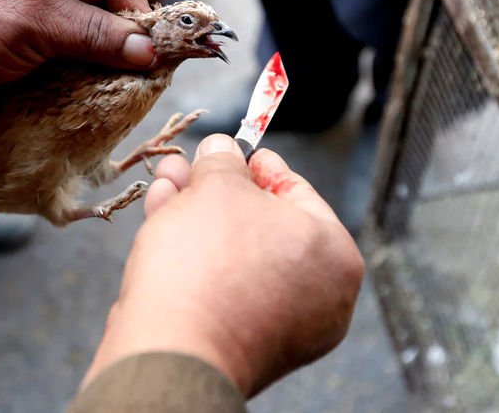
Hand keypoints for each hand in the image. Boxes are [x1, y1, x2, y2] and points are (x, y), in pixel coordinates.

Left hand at [0, 0, 152, 102]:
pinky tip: (91, 91)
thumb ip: (90, 33)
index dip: (134, 7)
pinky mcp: (29, 43)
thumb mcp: (30, 22)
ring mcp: (38, 11)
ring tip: (116, 87)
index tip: (148, 47)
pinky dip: (82, 74)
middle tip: (137, 73)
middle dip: (122, 39)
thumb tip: (147, 51)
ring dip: (103, 62)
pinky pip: (69, 55)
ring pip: (91, 34)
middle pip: (107, 5)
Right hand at [83, 135, 364, 396]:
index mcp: (336, 256)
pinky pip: (221, 285)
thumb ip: (223, 162)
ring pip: (235, 253)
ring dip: (195, 215)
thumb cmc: (209, 264)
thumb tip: (221, 149)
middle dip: (215, 190)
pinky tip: (162, 220)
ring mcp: (280, 327)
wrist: (172, 350)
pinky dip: (193, 254)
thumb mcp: (217, 188)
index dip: (259, 164)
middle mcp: (318, 298)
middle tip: (189, 166)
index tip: (234, 149)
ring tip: (165, 185)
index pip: (298, 192)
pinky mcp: (239, 345)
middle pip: (261, 223)